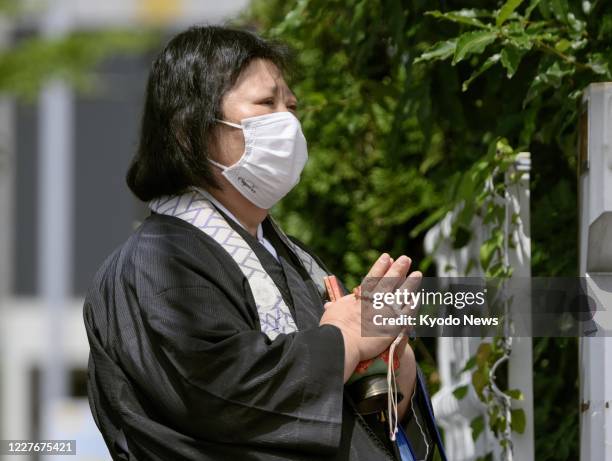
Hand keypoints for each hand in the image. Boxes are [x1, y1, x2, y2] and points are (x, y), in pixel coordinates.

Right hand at [319, 253, 421, 381]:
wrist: (343, 344)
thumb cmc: (334, 329)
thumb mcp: (332, 313)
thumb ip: (335, 307)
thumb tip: (329, 305)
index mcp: (360, 297)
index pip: (372, 278)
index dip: (380, 267)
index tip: (387, 257)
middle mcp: (374, 301)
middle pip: (389, 282)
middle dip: (398, 269)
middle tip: (406, 259)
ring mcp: (385, 312)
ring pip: (401, 294)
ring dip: (410, 284)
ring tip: (418, 274)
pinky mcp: (393, 326)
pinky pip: (406, 314)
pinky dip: (412, 306)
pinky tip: (418, 298)